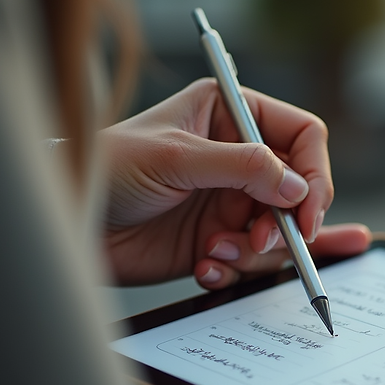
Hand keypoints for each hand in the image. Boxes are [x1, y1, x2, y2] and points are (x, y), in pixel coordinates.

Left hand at [98, 78, 369, 287]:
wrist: (70, 220)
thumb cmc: (109, 169)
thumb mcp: (177, 157)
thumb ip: (244, 167)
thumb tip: (298, 188)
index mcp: (231, 115)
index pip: (302, 137)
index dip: (314, 174)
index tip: (306, 210)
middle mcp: (238, 157)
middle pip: (300, 192)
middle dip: (287, 223)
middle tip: (261, 240)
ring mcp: (230, 201)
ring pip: (280, 233)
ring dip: (254, 251)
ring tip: (216, 251)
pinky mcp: (218, 239)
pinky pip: (250, 261)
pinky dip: (233, 270)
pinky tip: (205, 267)